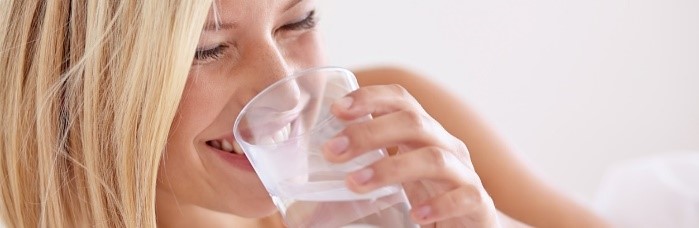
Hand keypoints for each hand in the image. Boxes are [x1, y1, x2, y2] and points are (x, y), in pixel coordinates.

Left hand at [323, 84, 499, 226]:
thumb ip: (366, 169)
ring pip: (433, 158)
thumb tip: (311, 188)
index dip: (370, 98)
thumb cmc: (429, 197)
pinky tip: (415, 215)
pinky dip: (439, 205)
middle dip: (369, 133)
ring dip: (391, 168)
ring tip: (355, 183)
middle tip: (332, 152)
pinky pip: (464, 196)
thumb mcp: (398, 176)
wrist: (474, 225)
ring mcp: (464, 173)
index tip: (337, 110)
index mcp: (424, 134)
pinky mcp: (478, 203)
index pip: (401, 101)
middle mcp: (446, 146)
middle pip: (413, 123)